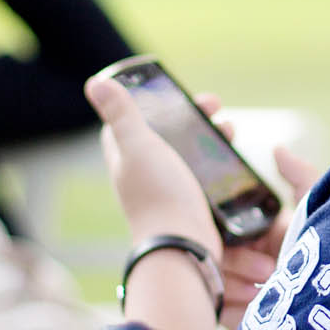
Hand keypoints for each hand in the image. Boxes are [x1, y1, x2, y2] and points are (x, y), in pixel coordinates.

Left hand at [84, 74, 220, 255]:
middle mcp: (145, 173)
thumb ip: (121, 114)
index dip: (152, 103)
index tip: (177, 91)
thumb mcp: (138, 145)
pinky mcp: (191, 204)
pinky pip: (206, 176)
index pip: (131, 121)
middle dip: (192, 118)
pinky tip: (233, 161)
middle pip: (168, 135)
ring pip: (190, 155)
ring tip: (230, 130)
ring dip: (210, 138)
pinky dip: (219, 163)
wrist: (182, 247)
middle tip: (216, 107)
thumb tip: (96, 82)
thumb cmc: (158, 195)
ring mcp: (169, 190)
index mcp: (127, 156)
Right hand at [209, 140, 320, 329]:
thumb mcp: (320, 209)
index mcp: (269, 236)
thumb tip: (277, 149)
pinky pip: (220, 310)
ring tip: (267, 287)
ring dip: (238, 282)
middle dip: (240, 260)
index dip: (239, 230)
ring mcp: (247, 293)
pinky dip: (233, 306)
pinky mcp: (241, 323)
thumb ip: (301, 176)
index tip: (251, 235)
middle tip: (268, 266)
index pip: (235, 227)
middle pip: (223, 254)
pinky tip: (256, 306)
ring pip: (218, 280)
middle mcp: (256, 263)